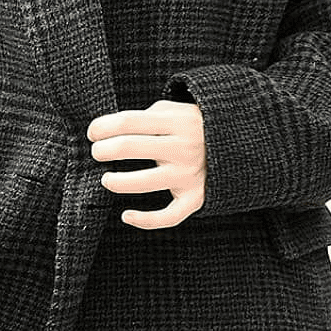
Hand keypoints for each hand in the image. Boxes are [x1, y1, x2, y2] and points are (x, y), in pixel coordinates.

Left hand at [87, 99, 206, 229]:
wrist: (238, 144)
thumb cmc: (193, 127)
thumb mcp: (174, 111)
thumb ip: (145, 117)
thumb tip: (107, 130)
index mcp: (176, 122)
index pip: (128, 121)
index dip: (103, 127)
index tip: (92, 133)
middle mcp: (183, 147)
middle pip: (129, 147)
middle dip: (104, 151)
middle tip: (98, 153)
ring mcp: (190, 174)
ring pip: (143, 182)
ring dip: (116, 181)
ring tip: (106, 179)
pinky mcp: (196, 198)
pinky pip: (168, 215)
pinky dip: (145, 220)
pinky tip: (126, 215)